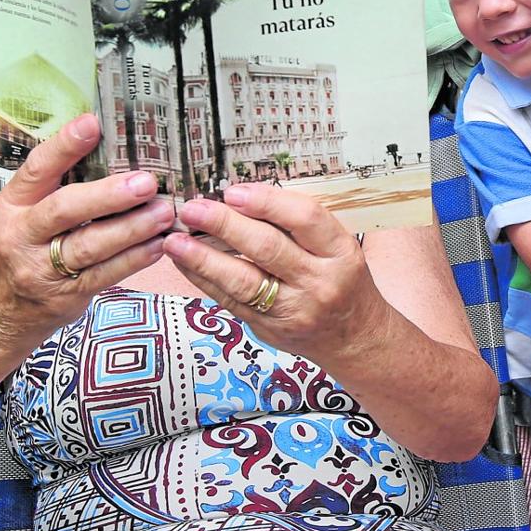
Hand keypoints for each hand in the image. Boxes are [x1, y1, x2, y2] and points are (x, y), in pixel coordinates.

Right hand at [0, 113, 171, 343]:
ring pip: (90, 246)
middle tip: (146, 183)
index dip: (64, 146)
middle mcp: (22, 235)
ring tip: (163, 212)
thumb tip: (108, 147)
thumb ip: (56, 185)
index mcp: (12, 204)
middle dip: (109, 196)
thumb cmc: (23, 246)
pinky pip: (105, 275)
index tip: (93, 124)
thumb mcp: (23, 211)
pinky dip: (135, 259)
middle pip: (66, 210)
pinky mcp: (65, 295)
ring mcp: (41, 269)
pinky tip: (159, 244)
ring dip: (132, 229)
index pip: (38, 170)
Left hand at [161, 183, 390, 362]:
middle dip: (225, 224)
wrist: (355, 339)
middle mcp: (319, 281)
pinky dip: (204, 280)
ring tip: (176, 240)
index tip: (234, 191)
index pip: (305, 219)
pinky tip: (185, 262)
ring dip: (203, 258)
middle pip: (268, 247)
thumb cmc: (343, 282)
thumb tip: (242, 198)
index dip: (266, 202)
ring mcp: (293, 309)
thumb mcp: (337, 248)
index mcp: (340, 252)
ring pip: (243, 281)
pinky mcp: (269, 328)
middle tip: (194, 208)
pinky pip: (230, 302)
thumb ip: (298, 226)